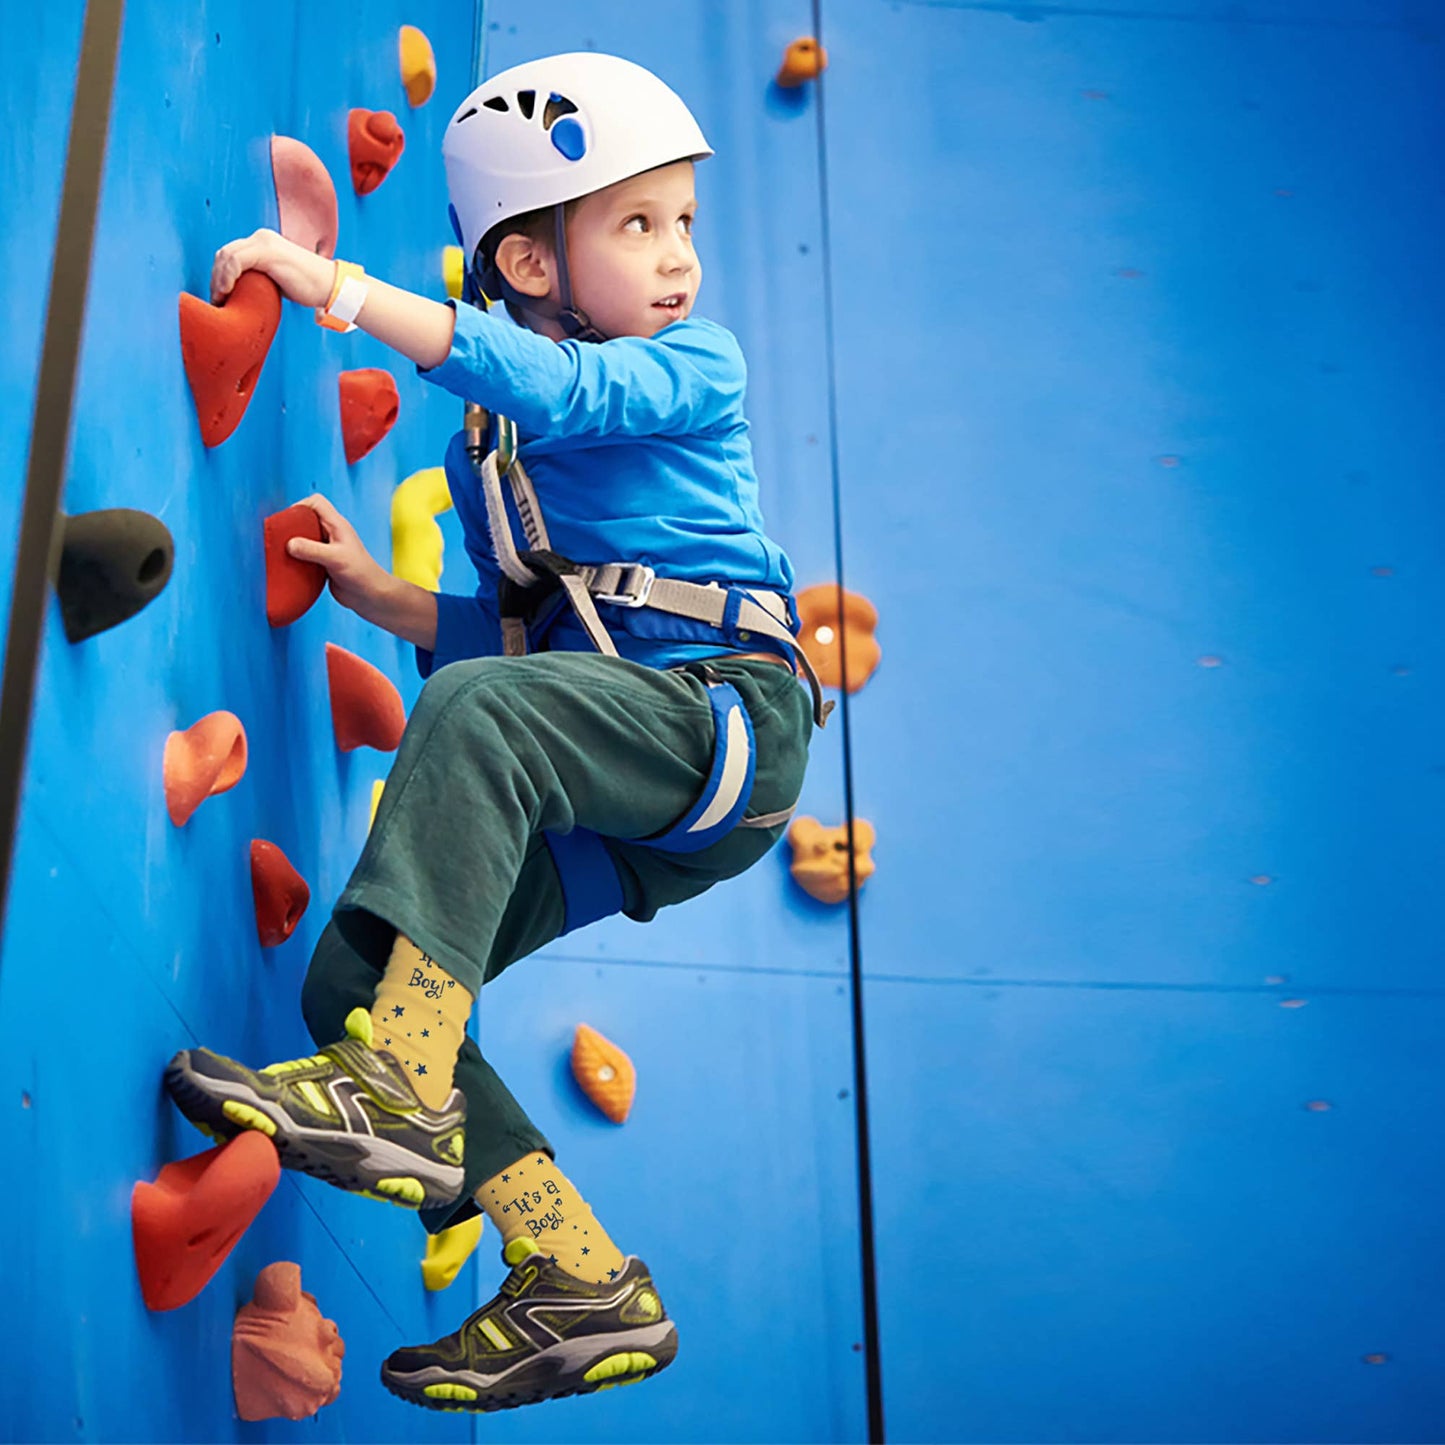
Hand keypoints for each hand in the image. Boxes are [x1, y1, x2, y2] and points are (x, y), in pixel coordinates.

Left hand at [211, 228, 333, 307]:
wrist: (331, 287)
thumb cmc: (309, 289)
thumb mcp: (278, 279)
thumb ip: (261, 277)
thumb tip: (241, 291)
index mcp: (263, 242)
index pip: (231, 253)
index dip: (219, 274)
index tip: (220, 296)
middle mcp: (262, 237)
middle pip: (225, 253)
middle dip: (215, 277)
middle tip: (217, 300)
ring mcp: (264, 242)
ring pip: (227, 256)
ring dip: (218, 278)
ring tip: (220, 299)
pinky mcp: (267, 252)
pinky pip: (236, 261)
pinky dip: (227, 277)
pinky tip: (227, 292)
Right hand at [285, 494, 393, 617]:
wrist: (371, 596)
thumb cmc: (361, 574)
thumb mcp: (334, 559)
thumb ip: (312, 550)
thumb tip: (289, 544)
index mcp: (337, 525)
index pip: (316, 502)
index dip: (300, 505)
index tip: (287, 520)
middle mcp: (332, 533)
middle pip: (307, 519)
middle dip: (292, 525)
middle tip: (279, 538)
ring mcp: (328, 548)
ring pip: (305, 538)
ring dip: (293, 544)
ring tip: (280, 552)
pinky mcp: (324, 563)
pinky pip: (306, 555)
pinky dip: (297, 558)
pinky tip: (289, 566)